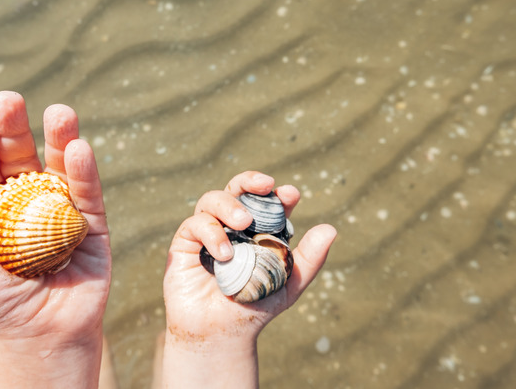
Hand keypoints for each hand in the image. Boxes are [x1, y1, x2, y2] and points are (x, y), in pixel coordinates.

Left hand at [0, 91, 109, 387]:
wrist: (47, 334)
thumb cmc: (0, 304)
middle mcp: (25, 197)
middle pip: (18, 153)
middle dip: (13, 126)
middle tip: (7, 100)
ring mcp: (61, 205)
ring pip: (57, 163)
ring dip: (58, 135)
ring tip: (58, 112)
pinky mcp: (92, 220)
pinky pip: (88, 191)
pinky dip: (84, 170)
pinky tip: (78, 149)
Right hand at [161, 171, 335, 387]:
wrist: (221, 335)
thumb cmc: (253, 308)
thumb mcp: (288, 284)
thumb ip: (308, 258)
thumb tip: (331, 228)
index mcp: (256, 232)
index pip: (265, 203)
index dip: (277, 194)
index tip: (291, 194)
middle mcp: (230, 227)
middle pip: (235, 189)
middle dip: (250, 180)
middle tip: (267, 185)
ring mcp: (206, 234)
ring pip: (212, 200)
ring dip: (229, 205)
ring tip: (243, 222)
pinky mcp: (184, 245)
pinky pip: (195, 224)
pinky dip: (211, 233)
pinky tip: (226, 254)